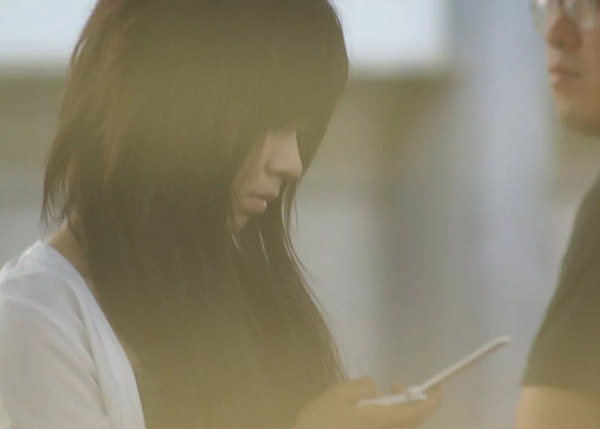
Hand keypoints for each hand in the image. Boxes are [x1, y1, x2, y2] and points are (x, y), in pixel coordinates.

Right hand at [293, 377, 440, 428]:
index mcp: (382, 420)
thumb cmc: (320, 425)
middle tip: (393, 384)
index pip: (420, 411)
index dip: (435, 397)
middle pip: (410, 419)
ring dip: (393, 409)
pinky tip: (363, 411)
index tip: (439, 383)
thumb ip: (359, 387)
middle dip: (408, 399)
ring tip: (374, 397)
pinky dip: (381, 417)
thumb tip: (373, 386)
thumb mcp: (335, 396)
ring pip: (397, 425)